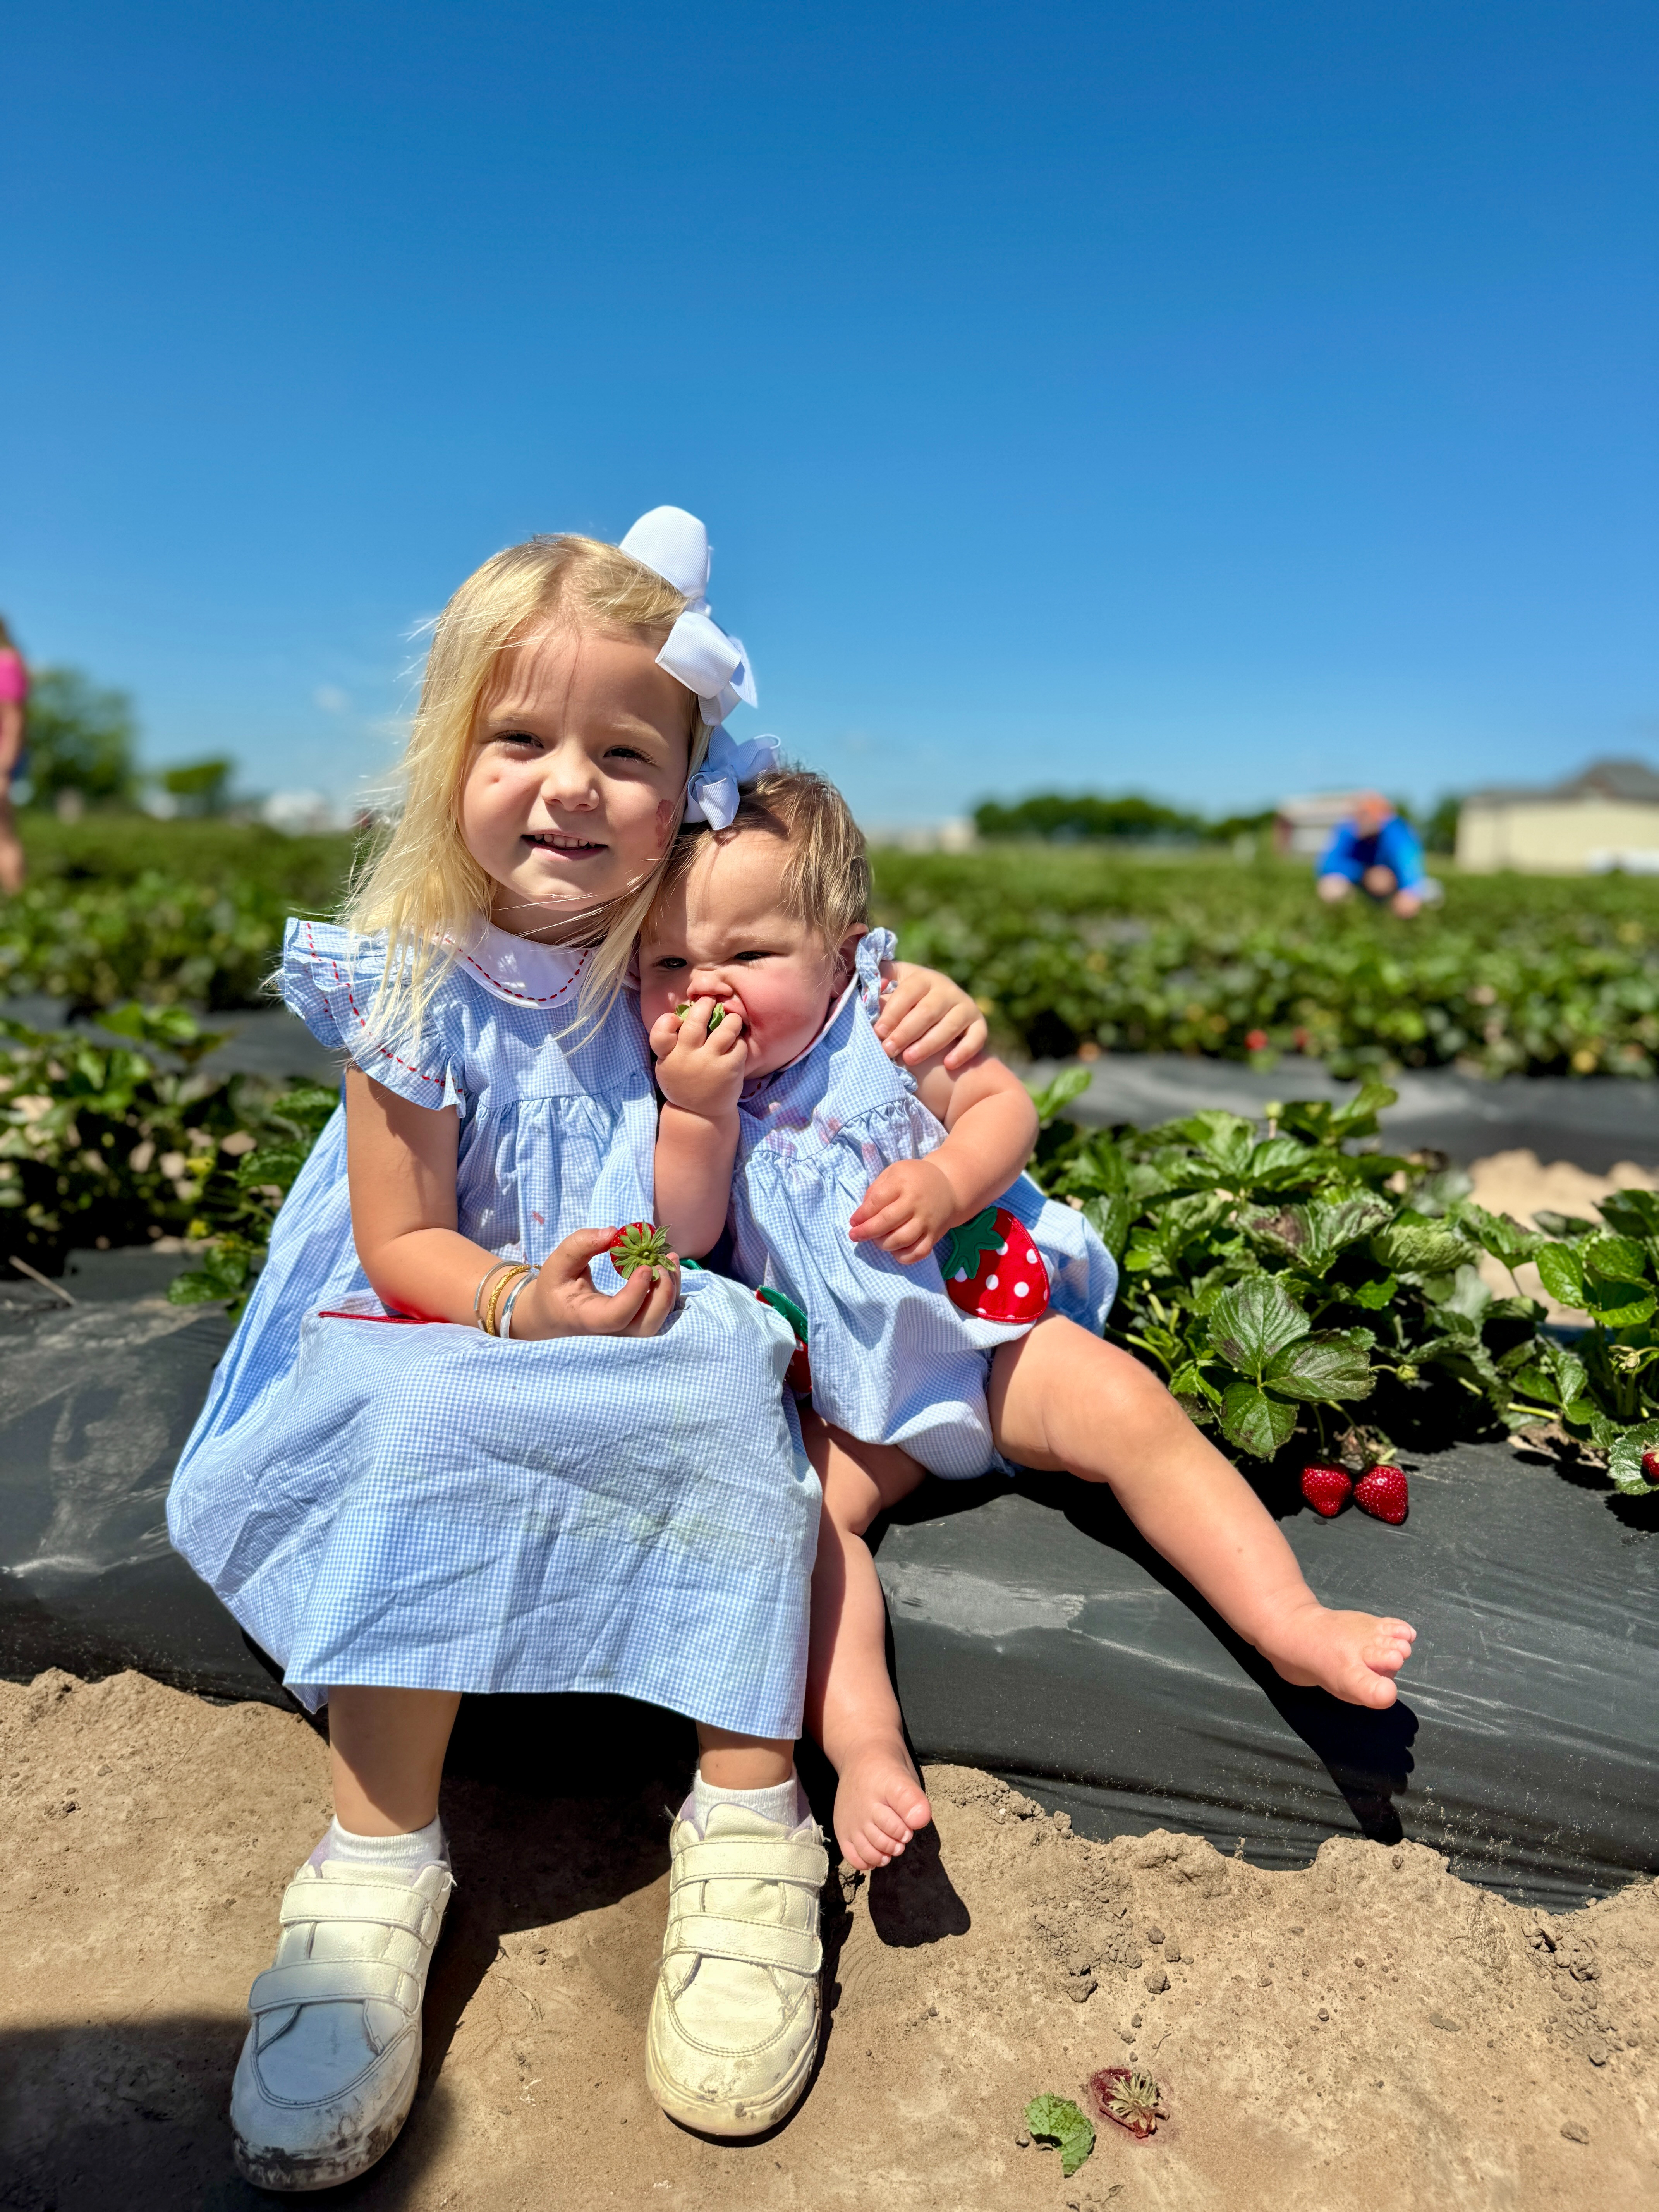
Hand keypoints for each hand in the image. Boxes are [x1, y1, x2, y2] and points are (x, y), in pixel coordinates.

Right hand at [510, 1227, 679, 1338]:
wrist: (554, 1315)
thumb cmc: (556, 1288)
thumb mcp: (558, 1263)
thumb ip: (581, 1245)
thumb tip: (614, 1232)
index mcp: (588, 1319)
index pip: (617, 1317)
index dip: (635, 1294)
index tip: (643, 1267)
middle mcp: (610, 1333)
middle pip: (646, 1326)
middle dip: (662, 1294)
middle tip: (661, 1262)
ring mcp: (625, 1333)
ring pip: (658, 1322)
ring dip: (670, 1291)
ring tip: (670, 1259)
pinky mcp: (635, 1326)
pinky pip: (659, 1315)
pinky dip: (668, 1293)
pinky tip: (667, 1268)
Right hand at [648, 995, 747, 1120]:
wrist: (701, 1114)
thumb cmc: (684, 1083)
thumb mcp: (668, 1066)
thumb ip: (670, 1044)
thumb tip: (681, 1013)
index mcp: (669, 1057)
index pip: (660, 1034)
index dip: (666, 1021)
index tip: (676, 1018)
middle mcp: (687, 1058)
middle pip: (696, 1022)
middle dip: (705, 1005)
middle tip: (711, 1002)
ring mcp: (710, 1063)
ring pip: (726, 1029)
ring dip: (731, 1019)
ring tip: (731, 1020)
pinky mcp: (730, 1069)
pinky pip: (739, 1045)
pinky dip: (739, 1041)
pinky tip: (736, 1044)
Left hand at [848, 1158, 958, 1262]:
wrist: (949, 1187)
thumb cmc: (914, 1179)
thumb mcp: (893, 1173)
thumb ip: (876, 1190)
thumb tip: (861, 1214)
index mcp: (902, 1183)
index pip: (877, 1201)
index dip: (861, 1214)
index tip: (853, 1221)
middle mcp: (916, 1202)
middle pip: (887, 1222)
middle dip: (866, 1232)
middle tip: (855, 1235)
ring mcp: (927, 1220)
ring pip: (902, 1239)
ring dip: (883, 1244)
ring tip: (876, 1240)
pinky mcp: (934, 1235)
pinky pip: (919, 1252)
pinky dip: (904, 1257)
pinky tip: (895, 1250)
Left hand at [873, 961, 986, 1070]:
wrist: (937, 1019)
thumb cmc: (905, 1009)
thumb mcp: (891, 994)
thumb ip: (877, 992)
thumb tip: (866, 992)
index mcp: (921, 978)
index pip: (907, 991)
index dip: (892, 1012)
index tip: (878, 1031)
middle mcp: (946, 989)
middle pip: (927, 1010)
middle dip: (906, 1032)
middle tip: (888, 1050)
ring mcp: (964, 1005)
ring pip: (950, 1025)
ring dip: (929, 1044)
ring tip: (909, 1059)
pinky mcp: (979, 1024)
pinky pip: (976, 1037)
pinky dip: (964, 1050)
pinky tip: (948, 1064)